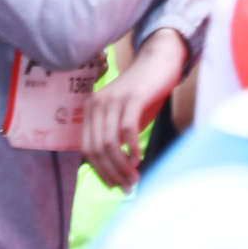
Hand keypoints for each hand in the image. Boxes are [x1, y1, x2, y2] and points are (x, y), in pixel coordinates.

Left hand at [84, 30, 187, 188]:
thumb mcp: (125, 117)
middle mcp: (96, 105)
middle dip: (111, 173)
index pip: (87, 150)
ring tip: (135, 178)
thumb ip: (116, 138)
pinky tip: (139, 158)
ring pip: (109, 143)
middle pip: (97, 149)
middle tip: (128, 187)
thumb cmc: (144, 93)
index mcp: (91, 111)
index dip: (99, 171)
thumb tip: (114, 174)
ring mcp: (113, 99)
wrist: (160, 61)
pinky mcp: (131, 97)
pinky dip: (131, 148)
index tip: (114, 186)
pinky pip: (126, 129)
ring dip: (122, 166)